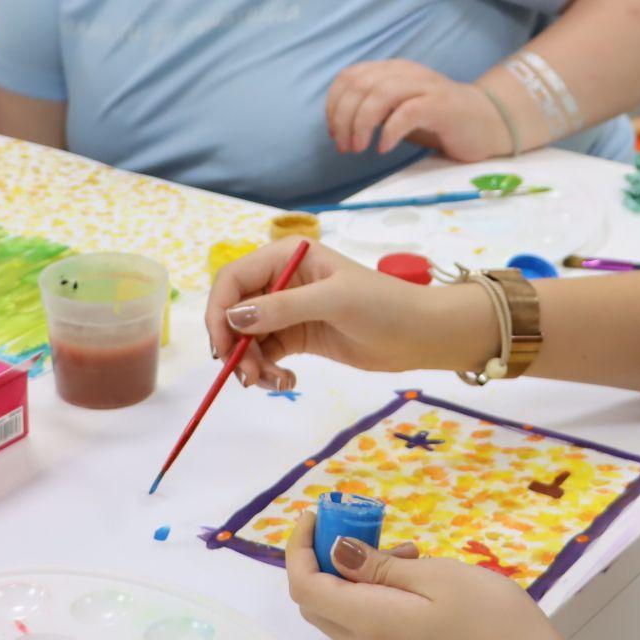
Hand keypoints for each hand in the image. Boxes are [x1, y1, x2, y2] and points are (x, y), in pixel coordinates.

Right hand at [206, 239, 495, 388]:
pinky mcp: (297, 336)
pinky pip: (265, 354)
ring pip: (247, 338)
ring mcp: (288, 310)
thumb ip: (283, 307)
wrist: (419, 334)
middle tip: (247, 377)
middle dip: (234, 345)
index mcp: (286, 256)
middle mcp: (281, 280)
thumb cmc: (383, 305)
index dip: (220, 311)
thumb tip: (235, 317)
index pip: (233, 279)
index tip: (222, 346)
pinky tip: (286, 383)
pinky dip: (267, 372)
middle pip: (235, 311)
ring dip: (250, 364)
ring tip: (271, 383)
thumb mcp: (333, 301)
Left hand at [285, 510, 632, 639]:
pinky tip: (414, 569)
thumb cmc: (489, 617)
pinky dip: (374, 587)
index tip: (317, 512)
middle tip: (356, 521)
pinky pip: (367, 617)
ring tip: (404, 547)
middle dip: (322, 555)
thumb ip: (379, 564)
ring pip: (342, 607)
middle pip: (317, 599)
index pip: (305, 586)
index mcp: (368, 621)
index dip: (299, 547)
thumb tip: (335, 549)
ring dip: (354, 570)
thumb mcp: (435, 576)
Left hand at [326, 58, 511, 159]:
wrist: (487, 122)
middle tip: (345, 147)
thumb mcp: (398, 112)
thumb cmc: (438, 121)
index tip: (334, 132)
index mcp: (392, 70)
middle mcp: (406, 72)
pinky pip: (407, 112)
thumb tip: (340, 124)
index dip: (334, 104)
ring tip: (360, 148)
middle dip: (344, 118)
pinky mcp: (441, 105)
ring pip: (380, 93)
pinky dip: (389, 131)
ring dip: (362, 124)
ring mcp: (425, 87)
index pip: (349, 76)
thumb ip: (372, 109)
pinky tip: (384, 149)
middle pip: (360, 85)